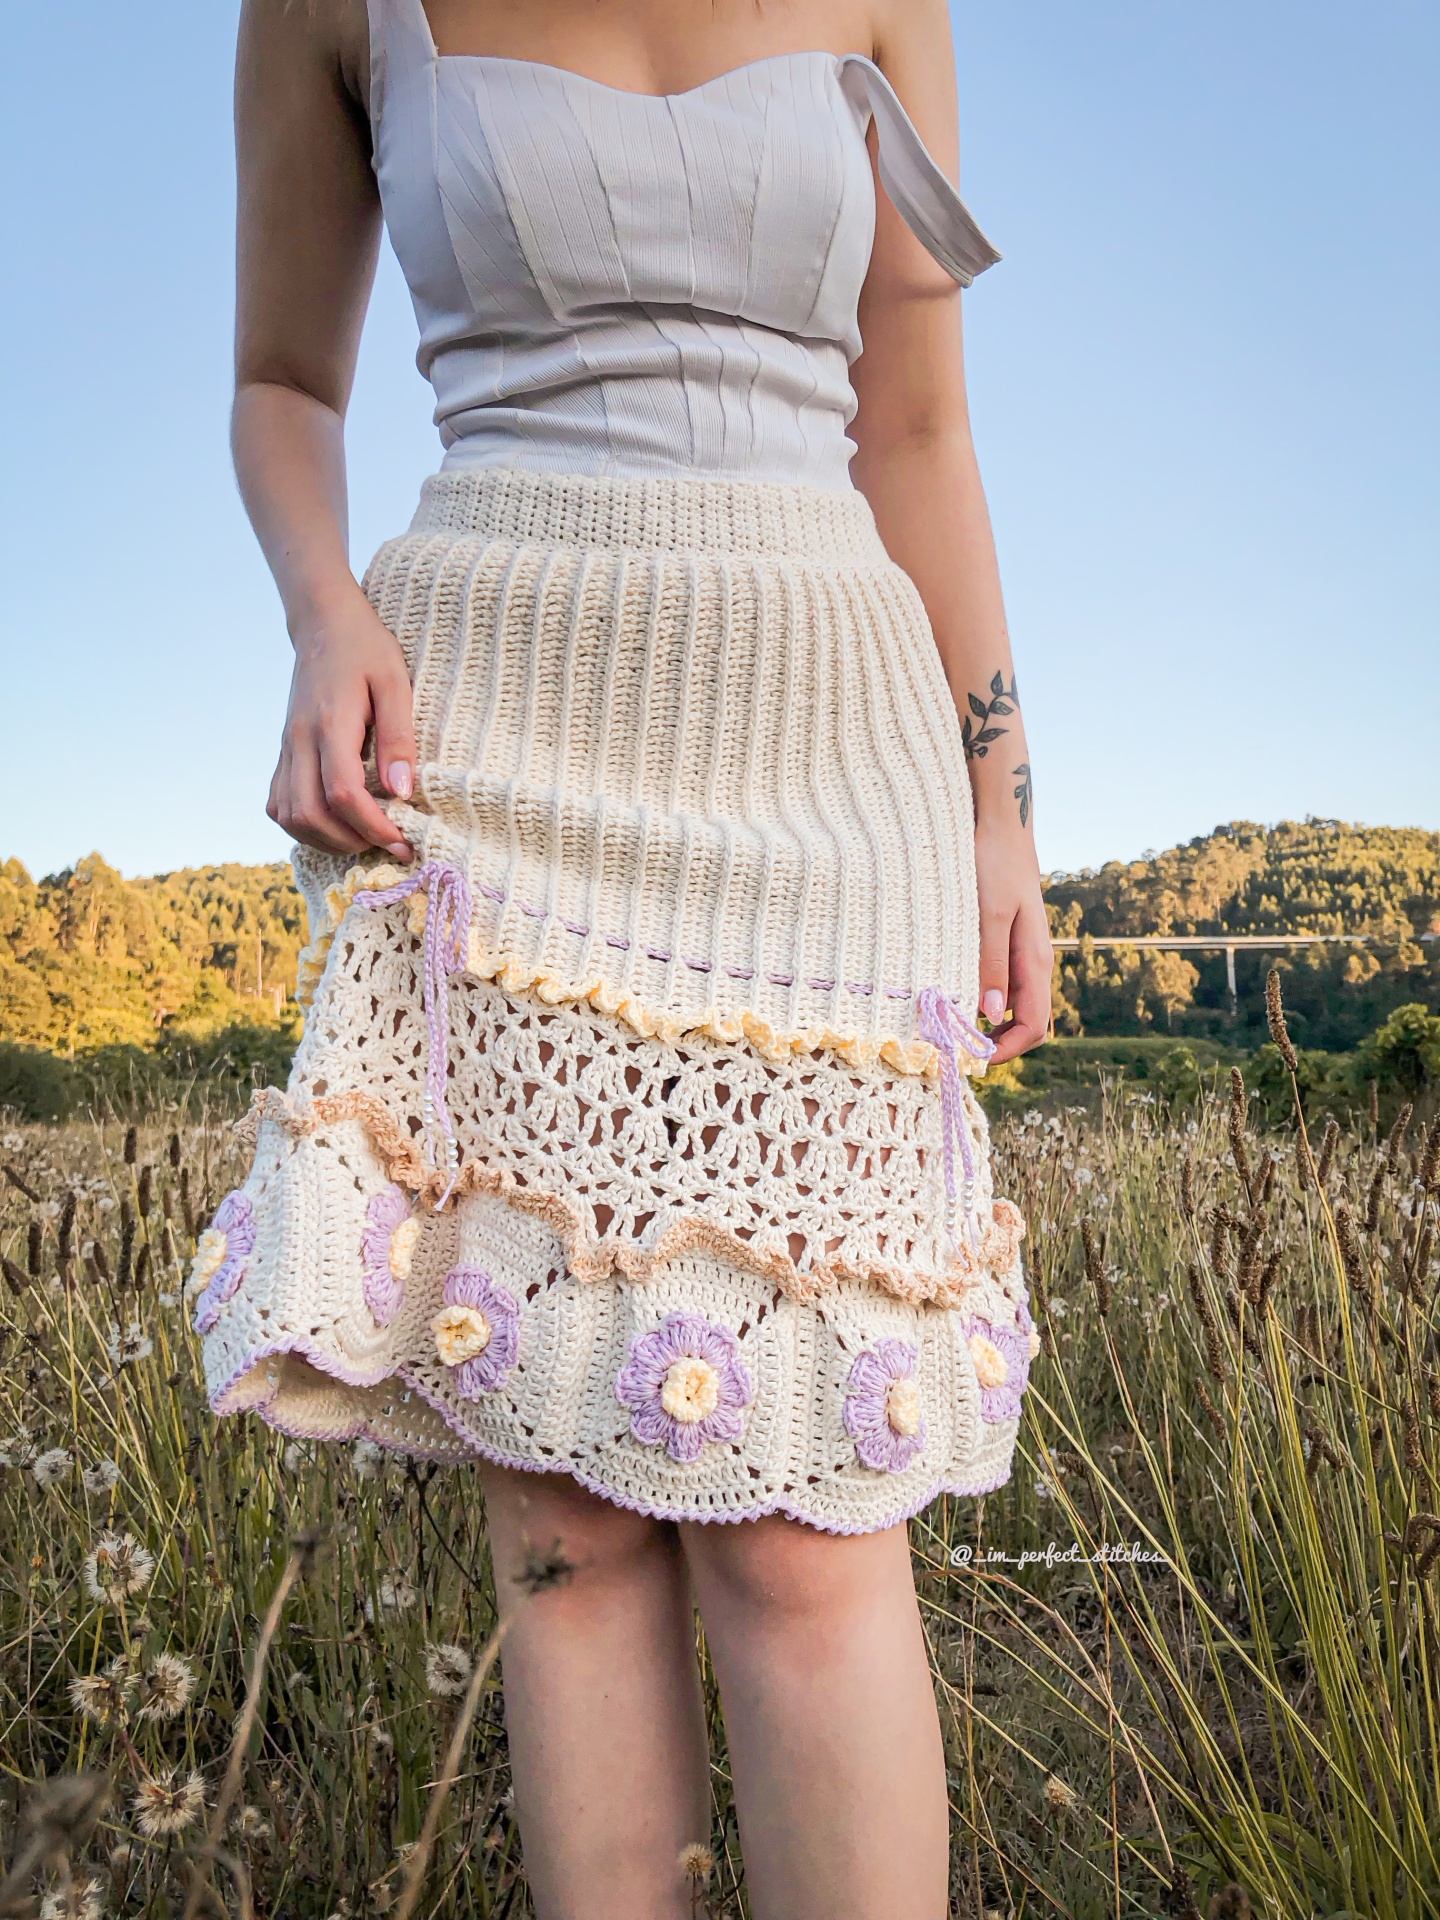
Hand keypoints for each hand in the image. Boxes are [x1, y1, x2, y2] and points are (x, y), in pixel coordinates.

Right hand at [267, 588, 416, 860]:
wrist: (324, 623)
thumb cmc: (367, 649)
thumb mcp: (396, 684)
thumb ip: (398, 738)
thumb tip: (402, 791)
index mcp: (330, 723)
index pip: (342, 793)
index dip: (372, 826)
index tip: (403, 841)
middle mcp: (299, 740)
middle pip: (309, 813)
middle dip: (349, 841)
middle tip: (388, 843)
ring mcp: (286, 747)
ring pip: (288, 815)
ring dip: (324, 839)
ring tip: (364, 837)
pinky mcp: (283, 751)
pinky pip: (278, 802)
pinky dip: (303, 825)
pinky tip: (335, 824)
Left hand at [973, 816, 1051, 1064]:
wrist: (1000, 827)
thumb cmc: (994, 864)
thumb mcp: (989, 913)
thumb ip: (992, 962)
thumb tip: (991, 1013)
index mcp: (1035, 960)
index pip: (1034, 1025)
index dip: (1007, 1049)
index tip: (971, 1057)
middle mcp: (1033, 963)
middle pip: (1026, 1022)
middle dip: (997, 1043)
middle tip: (956, 1048)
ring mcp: (1021, 954)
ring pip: (1012, 1006)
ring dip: (988, 1023)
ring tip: (951, 1026)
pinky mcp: (1006, 943)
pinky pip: (1000, 984)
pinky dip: (981, 998)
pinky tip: (954, 993)